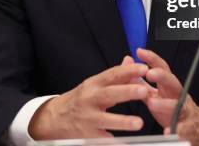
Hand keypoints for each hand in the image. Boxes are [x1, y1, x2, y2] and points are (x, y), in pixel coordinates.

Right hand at [29, 61, 149, 138]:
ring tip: (139, 123)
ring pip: (105, 119)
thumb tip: (131, 61)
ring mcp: (87, 118)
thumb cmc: (81, 100)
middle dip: (127, 92)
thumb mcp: (94, 85)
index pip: (112, 74)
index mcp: (94, 84)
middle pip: (108, 94)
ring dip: (122, 121)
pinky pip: (102, 141)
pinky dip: (114, 144)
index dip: (128, 71)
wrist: (54, 118)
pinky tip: (127, 145)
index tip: (144, 68)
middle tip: (144, 91)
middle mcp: (90, 99)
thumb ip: (115, 75)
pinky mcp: (87, 135)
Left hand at [137, 48, 198, 145]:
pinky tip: (168, 131)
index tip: (140, 51)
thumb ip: (139, 80)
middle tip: (149, 73)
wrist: (195, 126)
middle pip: (172, 82)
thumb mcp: (154, 93)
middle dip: (162, 76)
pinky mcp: (188, 127)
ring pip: (177, 104)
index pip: (162, 68)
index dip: (152, 59)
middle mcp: (178, 94)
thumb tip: (128, 61)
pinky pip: (183, 128)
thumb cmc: (171, 106)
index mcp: (168, 85)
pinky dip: (176, 130)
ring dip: (164, 103)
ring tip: (152, 103)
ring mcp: (184, 110)